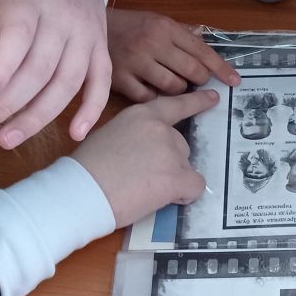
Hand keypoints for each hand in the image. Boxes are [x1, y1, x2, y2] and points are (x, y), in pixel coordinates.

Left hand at [0, 0, 110, 147]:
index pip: (18, 37)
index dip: (2, 68)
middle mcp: (62, 19)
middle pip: (39, 69)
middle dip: (8, 104)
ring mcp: (85, 36)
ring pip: (68, 82)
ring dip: (40, 116)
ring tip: (7, 139)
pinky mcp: (100, 48)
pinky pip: (100, 82)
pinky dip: (92, 109)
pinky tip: (74, 134)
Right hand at [69, 90, 217, 227]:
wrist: (81, 192)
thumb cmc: (86, 168)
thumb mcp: (109, 135)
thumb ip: (135, 135)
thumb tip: (146, 150)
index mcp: (141, 115)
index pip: (176, 105)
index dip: (197, 102)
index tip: (214, 97)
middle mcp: (161, 129)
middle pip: (180, 145)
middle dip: (168, 162)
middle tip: (140, 176)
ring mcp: (172, 152)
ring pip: (186, 167)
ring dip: (172, 179)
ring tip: (143, 189)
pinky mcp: (177, 177)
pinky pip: (195, 187)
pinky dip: (184, 195)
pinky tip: (162, 198)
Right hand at [108, 9, 239, 101]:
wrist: (90, 27)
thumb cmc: (129, 26)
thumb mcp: (156, 21)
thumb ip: (182, 35)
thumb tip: (208, 53)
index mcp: (165, 27)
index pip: (202, 51)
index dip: (221, 69)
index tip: (235, 81)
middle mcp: (153, 43)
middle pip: (192, 71)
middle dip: (199, 80)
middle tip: (196, 81)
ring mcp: (136, 62)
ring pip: (173, 87)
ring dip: (178, 90)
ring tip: (170, 83)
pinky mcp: (120, 79)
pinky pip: (149, 98)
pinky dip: (155, 98)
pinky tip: (152, 90)